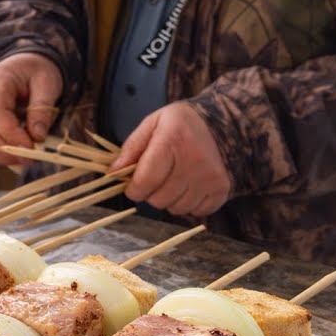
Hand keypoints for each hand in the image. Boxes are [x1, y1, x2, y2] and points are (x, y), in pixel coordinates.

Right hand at [0, 52, 62, 165]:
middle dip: (6, 150)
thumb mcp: (46, 82)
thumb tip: (37, 137)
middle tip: (30, 159)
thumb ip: (41, 108)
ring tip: (26, 160)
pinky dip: (1, 154)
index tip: (31, 148)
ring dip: (3, 156)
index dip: (11, 135)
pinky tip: (19, 155)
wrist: (26, 64)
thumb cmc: (36, 70)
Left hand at [111, 102, 231, 217]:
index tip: (133, 185)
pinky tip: (188, 187)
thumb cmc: (181, 125)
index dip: (133, 189)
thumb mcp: (152, 124)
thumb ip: (131, 148)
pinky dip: (188, 204)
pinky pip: (195, 212)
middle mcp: (194, 161)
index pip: (145, 181)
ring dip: (169, 200)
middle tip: (156, 179)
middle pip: (158, 199)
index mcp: (173, 140)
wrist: (222, 123)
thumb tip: (113, 172)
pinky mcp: (221, 190)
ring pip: (175, 209)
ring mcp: (210, 177)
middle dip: (150, 193)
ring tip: (173, 181)